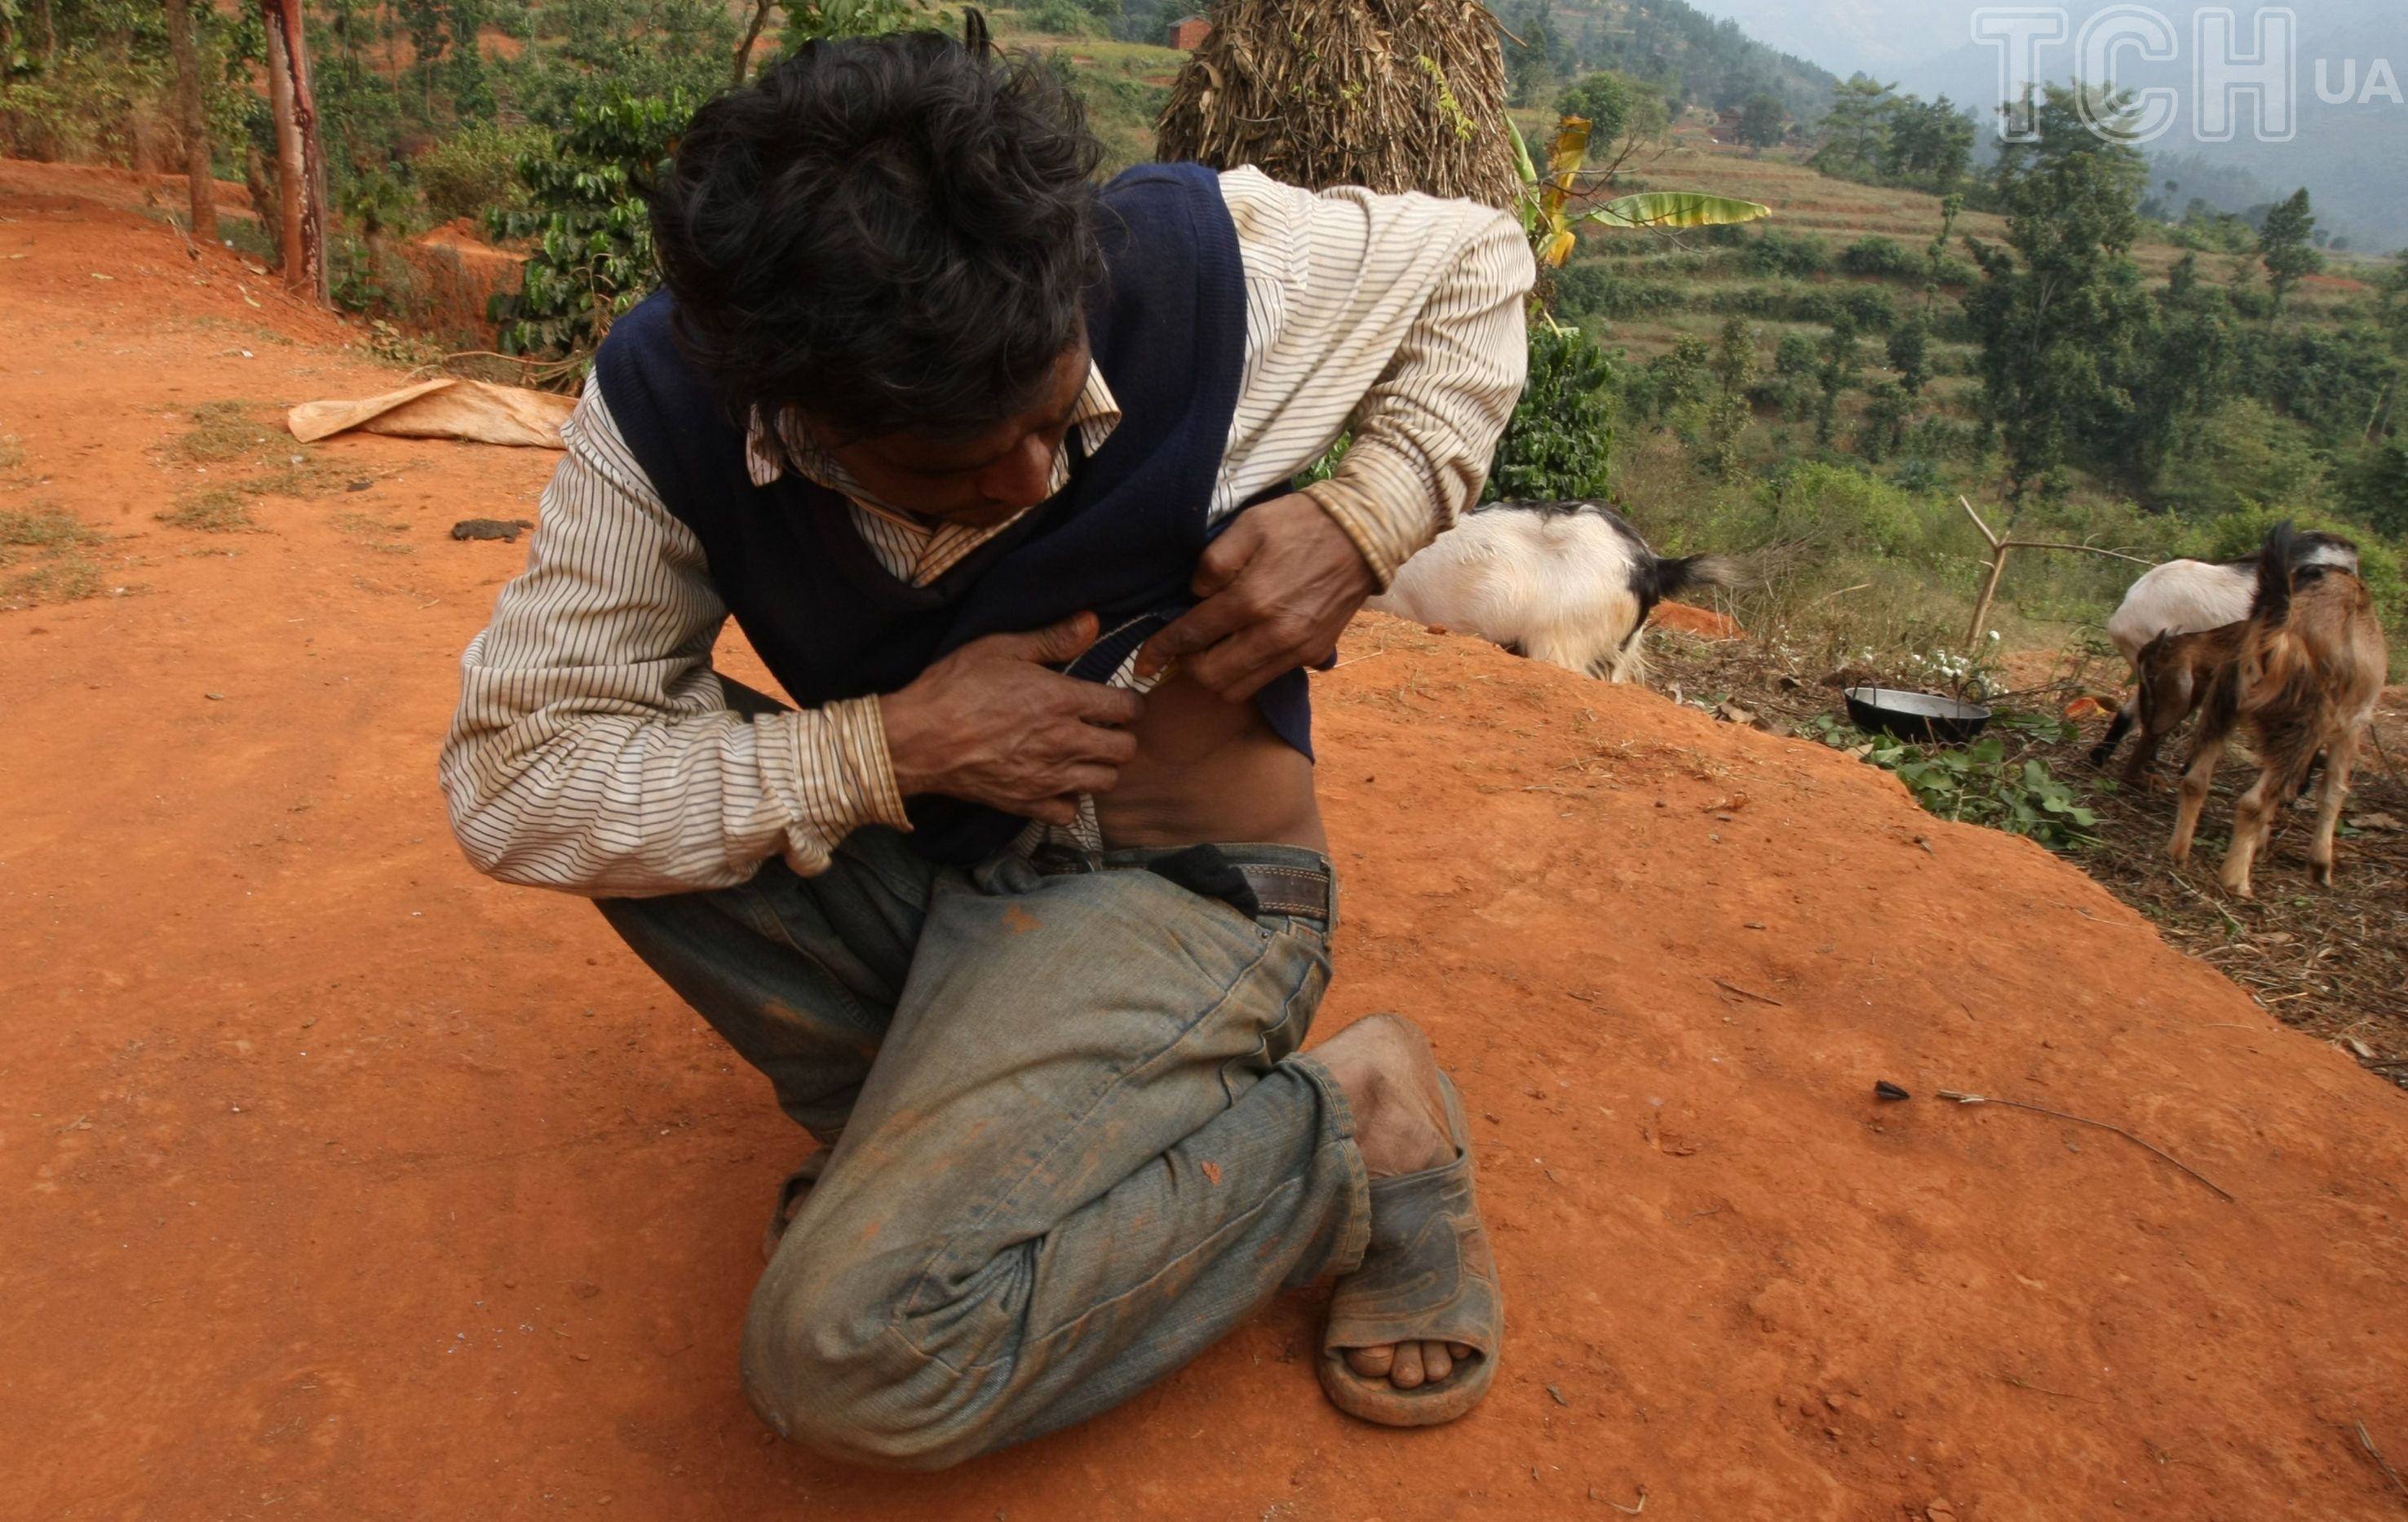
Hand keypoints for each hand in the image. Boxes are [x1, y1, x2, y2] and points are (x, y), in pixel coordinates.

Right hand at [879, 614, 1143, 826]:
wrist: (917, 739)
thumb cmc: (955, 686)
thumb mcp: (1002, 648)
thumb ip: (1053, 638)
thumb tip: (1093, 622)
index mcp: (1065, 699)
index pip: (1127, 707)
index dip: (1130, 702)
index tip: (1119, 701)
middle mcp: (1066, 741)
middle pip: (1125, 749)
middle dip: (1122, 736)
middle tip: (1103, 728)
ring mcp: (1049, 776)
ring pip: (1106, 782)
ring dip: (1101, 768)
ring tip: (1084, 755)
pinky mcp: (1027, 803)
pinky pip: (1069, 813)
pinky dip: (1069, 801)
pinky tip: (1057, 784)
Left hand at [1135, 494, 1378, 701]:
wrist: (1364, 534)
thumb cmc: (1301, 523)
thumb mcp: (1248, 525)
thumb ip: (1212, 563)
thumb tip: (1195, 597)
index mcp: (1250, 600)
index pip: (1190, 637)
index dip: (1159, 651)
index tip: (1142, 662)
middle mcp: (1273, 635)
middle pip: (1210, 677)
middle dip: (1187, 668)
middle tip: (1182, 650)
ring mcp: (1296, 650)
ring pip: (1238, 689)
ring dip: (1215, 678)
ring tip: (1209, 654)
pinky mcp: (1314, 655)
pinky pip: (1268, 680)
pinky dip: (1247, 674)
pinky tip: (1244, 649)